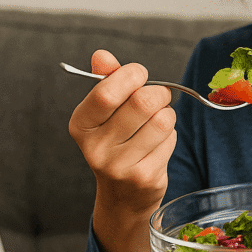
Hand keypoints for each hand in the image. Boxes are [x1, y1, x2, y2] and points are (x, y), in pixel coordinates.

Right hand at [68, 49, 176, 251]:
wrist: (122, 196)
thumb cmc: (116, 143)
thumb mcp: (105, 113)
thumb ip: (105, 81)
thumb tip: (102, 55)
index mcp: (81, 125)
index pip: (106, 92)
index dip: (130, 76)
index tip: (140, 74)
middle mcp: (95, 148)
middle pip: (141, 102)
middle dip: (158, 93)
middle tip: (158, 97)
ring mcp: (120, 166)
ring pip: (162, 121)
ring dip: (167, 115)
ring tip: (157, 122)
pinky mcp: (145, 177)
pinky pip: (170, 140)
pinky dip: (170, 136)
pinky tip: (158, 145)